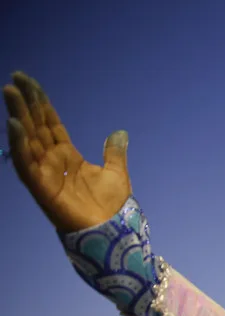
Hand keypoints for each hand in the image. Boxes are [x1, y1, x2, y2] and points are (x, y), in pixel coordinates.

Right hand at [3, 72, 130, 232]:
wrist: (113, 232)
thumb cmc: (112, 207)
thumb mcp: (116, 173)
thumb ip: (114, 152)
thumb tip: (119, 132)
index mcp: (67, 156)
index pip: (50, 123)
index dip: (41, 103)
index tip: (29, 82)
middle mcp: (52, 161)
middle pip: (35, 126)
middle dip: (25, 103)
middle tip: (15, 78)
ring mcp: (45, 173)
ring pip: (27, 140)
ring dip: (18, 116)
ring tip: (9, 93)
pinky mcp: (42, 187)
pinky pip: (27, 164)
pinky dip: (20, 145)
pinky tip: (14, 125)